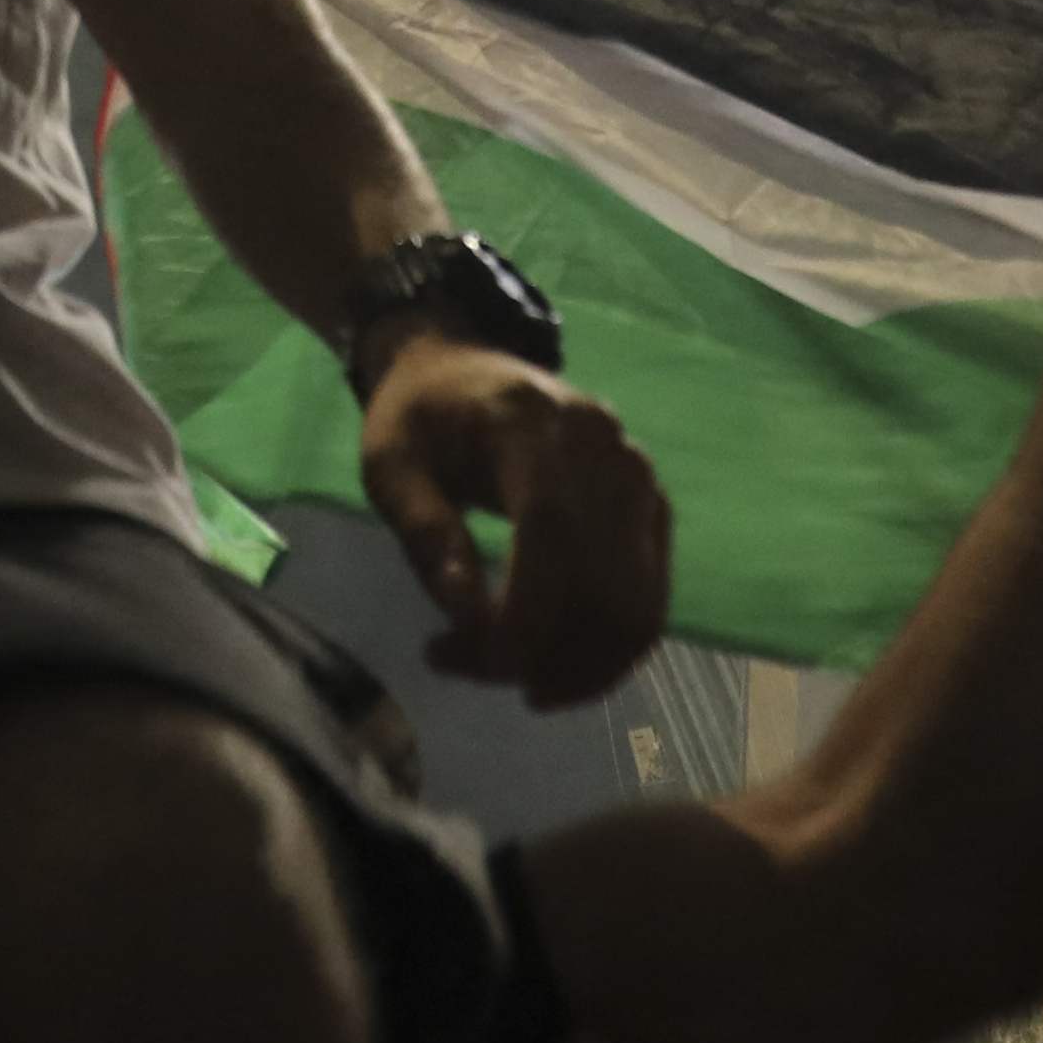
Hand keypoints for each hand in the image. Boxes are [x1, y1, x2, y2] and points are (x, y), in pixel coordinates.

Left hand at [360, 333, 673, 704]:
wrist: (462, 369)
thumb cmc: (419, 420)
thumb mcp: (391, 466)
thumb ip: (426, 535)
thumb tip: (468, 618)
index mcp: (531, 422)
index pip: (552, 528)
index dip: (525, 612)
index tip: (473, 660)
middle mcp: (605, 447)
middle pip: (604, 580)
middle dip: (543, 653)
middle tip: (469, 668)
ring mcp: (638, 478)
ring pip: (636, 605)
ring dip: (576, 667)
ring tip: (502, 672)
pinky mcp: (651, 509)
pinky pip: (648, 601)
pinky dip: (605, 652)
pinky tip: (548, 666)